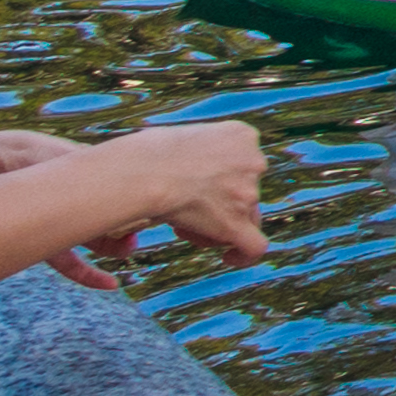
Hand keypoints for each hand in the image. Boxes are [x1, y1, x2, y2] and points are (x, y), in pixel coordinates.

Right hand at [86, 120, 270, 274]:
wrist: (142, 172)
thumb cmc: (146, 154)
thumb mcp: (184, 137)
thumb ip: (203, 152)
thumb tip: (199, 174)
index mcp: (242, 136)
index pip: (241, 166)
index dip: (219, 181)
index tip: (193, 185)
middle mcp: (254, 162)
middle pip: (243, 193)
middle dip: (216, 204)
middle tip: (184, 208)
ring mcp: (248, 193)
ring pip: (244, 218)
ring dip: (215, 226)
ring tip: (183, 226)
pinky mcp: (236, 224)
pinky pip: (254, 247)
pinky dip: (244, 256)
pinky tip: (229, 259)